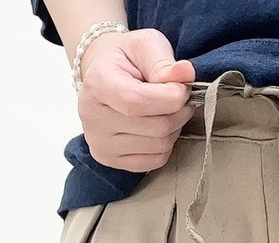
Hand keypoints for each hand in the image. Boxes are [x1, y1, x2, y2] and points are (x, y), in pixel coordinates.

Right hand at [76, 28, 196, 172]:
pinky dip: (165, 145)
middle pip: (156, 127)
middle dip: (178, 111)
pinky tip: (157, 127)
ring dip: (174, 128)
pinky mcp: (110, 160)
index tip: (182, 87)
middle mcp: (92, 118)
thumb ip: (164, 61)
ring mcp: (100, 143)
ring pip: (160, 146)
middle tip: (178, 97)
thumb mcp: (144, 46)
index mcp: (97, 85)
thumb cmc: (126, 59)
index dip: (171, 98)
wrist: (103, 76)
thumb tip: (186, 74)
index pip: (138, 103)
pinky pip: (155, 161)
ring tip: (165, 110)